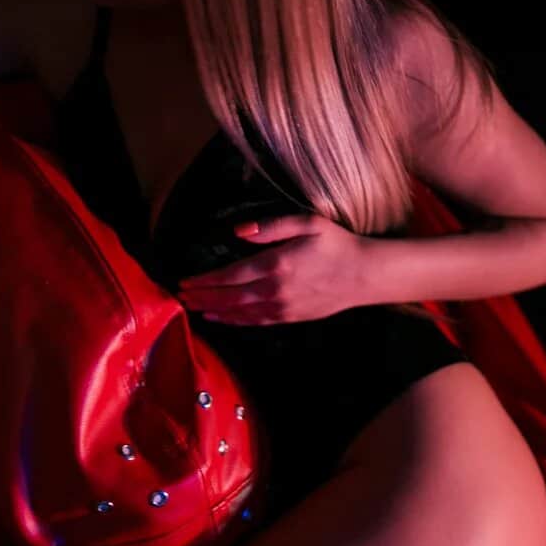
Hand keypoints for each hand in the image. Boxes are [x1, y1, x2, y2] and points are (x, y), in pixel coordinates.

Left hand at [178, 214, 368, 323]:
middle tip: (181, 297)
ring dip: (214, 311)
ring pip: (239, 313)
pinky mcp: (290, 317)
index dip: (205, 281)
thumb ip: (270, 227)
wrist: (364, 275)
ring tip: (194, 309)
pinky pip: (255, 321)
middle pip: (229, 297)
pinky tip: (222, 319)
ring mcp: (282, 307)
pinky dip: (235, 321)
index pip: (230, 275)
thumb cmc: (337, 245)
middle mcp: (274, 290)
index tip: (186, 282)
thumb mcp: (307, 223)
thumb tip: (238, 232)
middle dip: (203, 298)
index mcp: (275, 265)